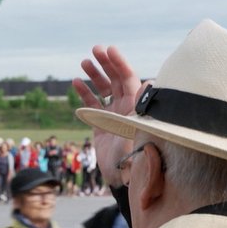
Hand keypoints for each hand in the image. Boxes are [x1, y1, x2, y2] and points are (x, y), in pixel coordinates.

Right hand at [72, 45, 151, 186]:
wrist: (123, 177)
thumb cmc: (135, 154)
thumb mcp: (140, 129)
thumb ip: (143, 107)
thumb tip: (150, 82)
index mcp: (136, 106)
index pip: (128, 78)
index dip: (119, 63)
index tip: (109, 50)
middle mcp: (126, 108)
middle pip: (116, 79)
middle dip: (105, 64)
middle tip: (94, 50)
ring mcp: (113, 115)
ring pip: (103, 90)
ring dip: (95, 75)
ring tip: (84, 63)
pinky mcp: (100, 125)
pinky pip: (92, 105)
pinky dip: (84, 93)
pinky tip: (76, 82)